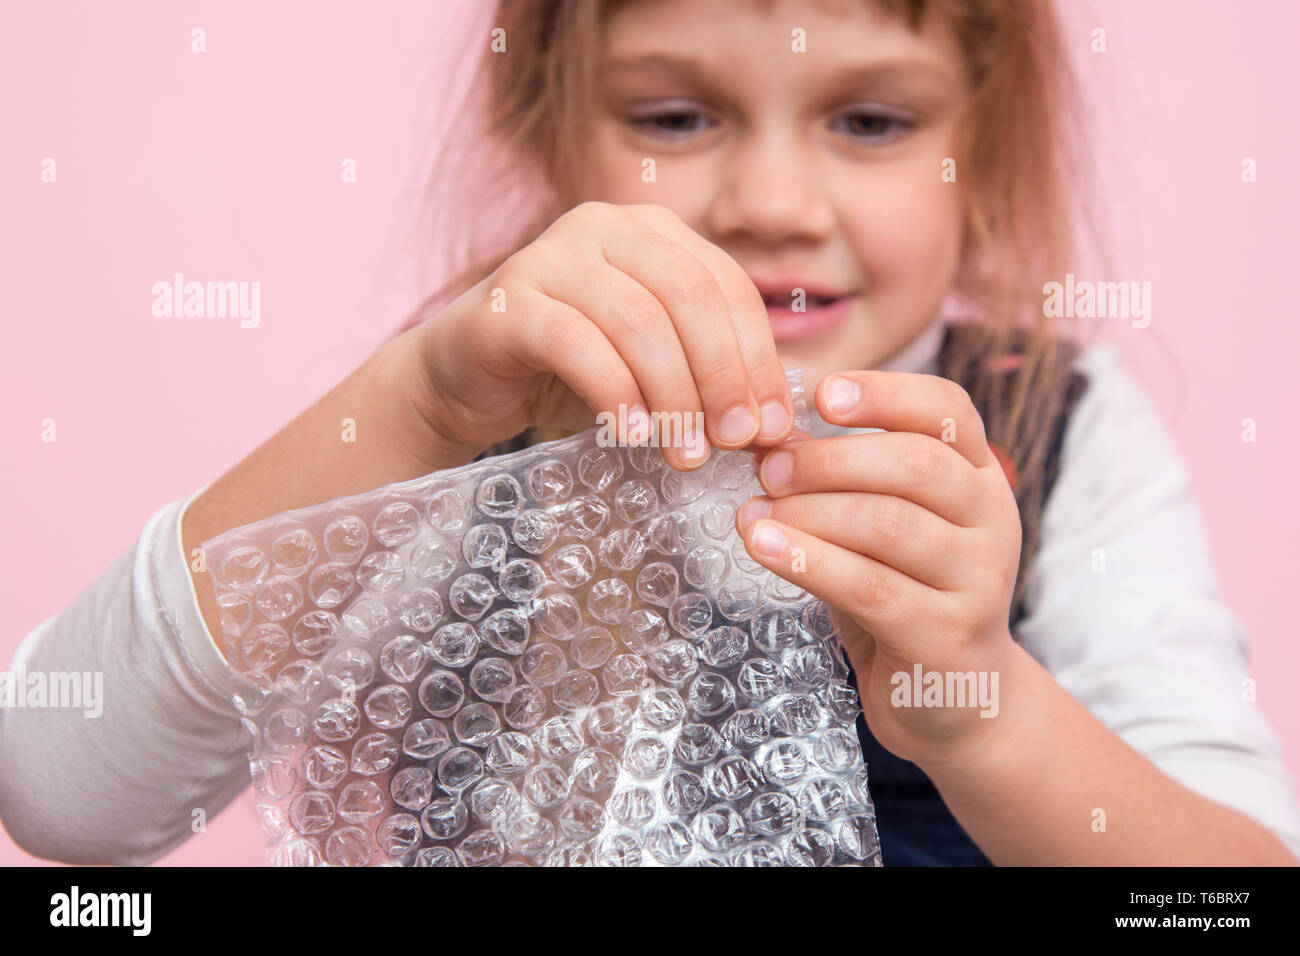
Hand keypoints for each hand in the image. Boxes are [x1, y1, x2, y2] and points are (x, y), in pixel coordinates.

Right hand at [388, 201, 797, 470]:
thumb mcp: (653, 368)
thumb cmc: (571, 372)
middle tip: (733, 441)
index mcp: (652, 231)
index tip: (774, 425)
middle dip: (721, 375)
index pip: (726, 286)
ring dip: (672, 394)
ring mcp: (550, 255)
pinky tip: (631, 434)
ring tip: (684, 451)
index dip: (757, 357)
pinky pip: (576, 342)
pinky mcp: (508, 298)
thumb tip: (778, 430)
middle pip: (689, 295)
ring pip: (637, 320)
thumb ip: (708, 380)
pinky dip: (614, 393)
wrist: (467, 377)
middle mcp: (603, 225)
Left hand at [735, 370, 1021, 769]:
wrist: (954, 700)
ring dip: (810, 512)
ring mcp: (978, 581)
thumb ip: (842, 482)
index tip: (821, 394)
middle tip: (769, 468)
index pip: (947, 410)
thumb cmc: (906, 595)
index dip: (885, 393)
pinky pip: (872, 588)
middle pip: (915, 463)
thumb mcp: (880, 528)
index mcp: (980, 477)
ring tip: (754, 514)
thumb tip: (772, 438)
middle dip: (829, 460)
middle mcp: (992, 520)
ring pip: (889, 524)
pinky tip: (763, 547)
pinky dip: (809, 562)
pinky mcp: (947, 637)